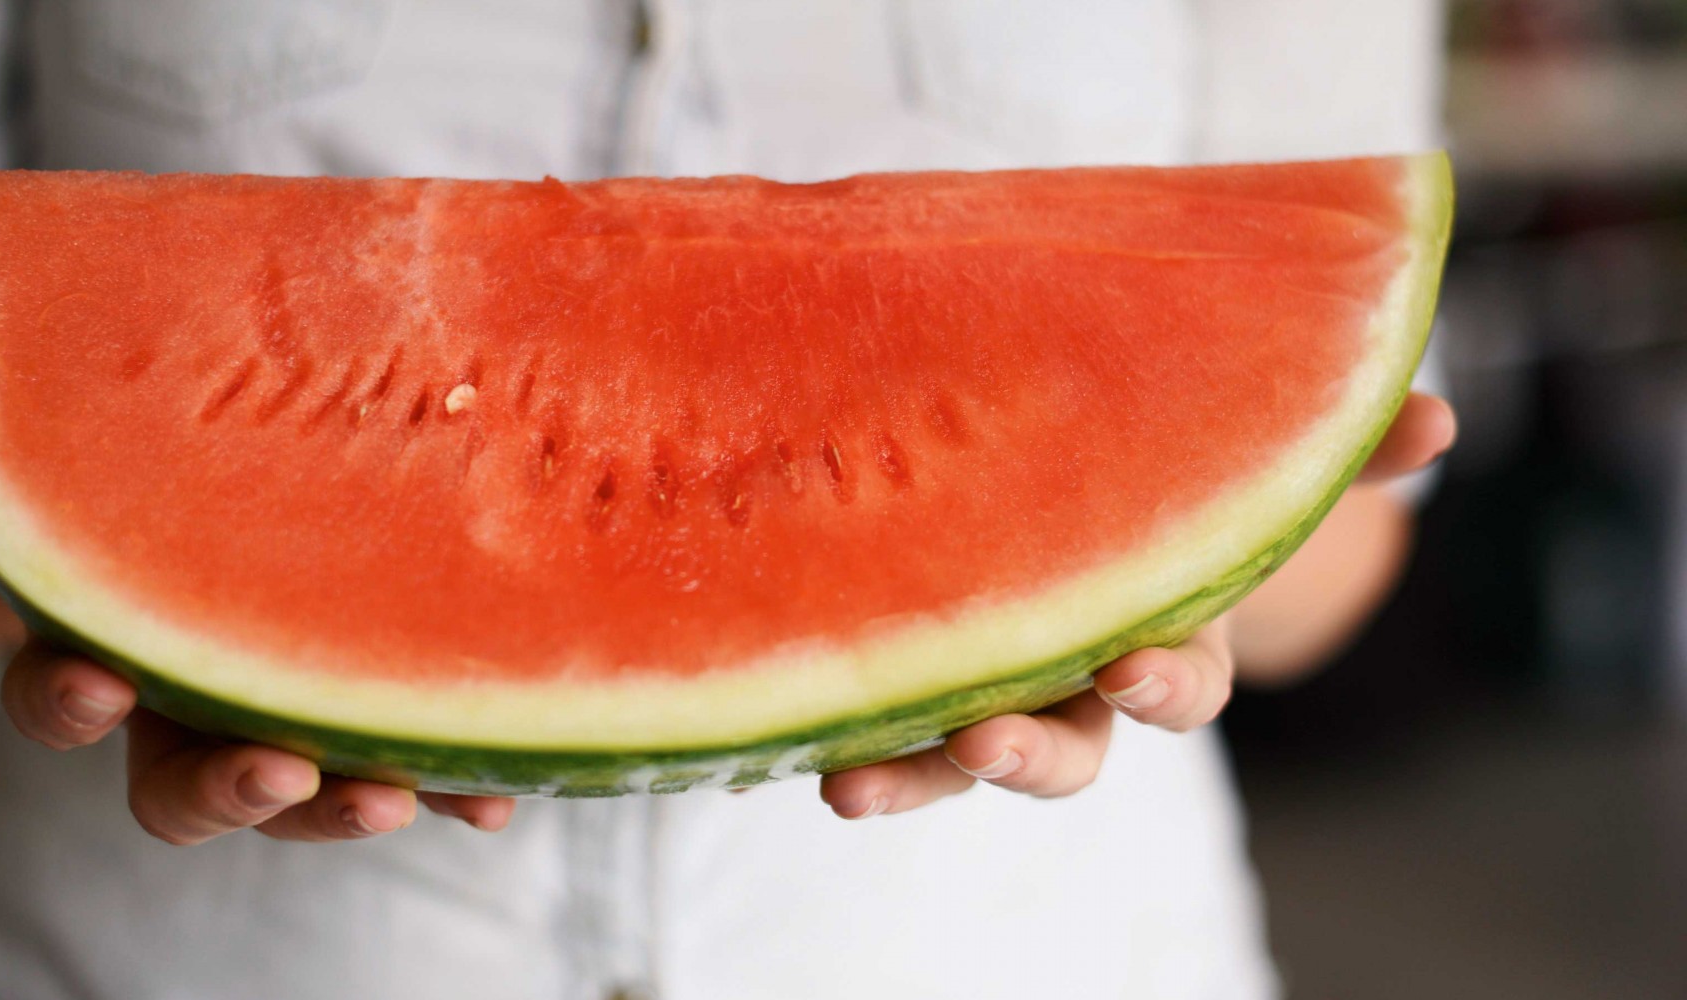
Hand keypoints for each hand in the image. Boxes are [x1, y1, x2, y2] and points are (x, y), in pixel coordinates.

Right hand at [0, 470, 516, 844]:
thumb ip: (25, 457)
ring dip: (343, 802)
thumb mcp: (97, 455)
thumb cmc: (149, 470)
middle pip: (181, 787)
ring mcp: (285, 722)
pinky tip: (497, 796)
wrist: (206, 491)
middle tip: (274, 767)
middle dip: (224, 788)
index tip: (94, 685)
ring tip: (394, 792)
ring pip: (302, 796)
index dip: (68, 701)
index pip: (63, 698)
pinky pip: (413, 765)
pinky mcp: (377, 721)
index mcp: (109, 648)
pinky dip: (453, 783)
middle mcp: (189, 711)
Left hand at [817, 391, 1456, 818]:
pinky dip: (835, 733)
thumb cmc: (1173, 486)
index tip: (1133, 667)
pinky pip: (867, 716)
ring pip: (949, 760)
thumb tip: (1439, 417)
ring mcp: (983, 689)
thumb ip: (1338, 445)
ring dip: (907, 779)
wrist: (1093, 500)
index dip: (1159, 686)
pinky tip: (785, 742)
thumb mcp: (1250, 463)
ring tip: (850, 789)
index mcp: (1158, 638)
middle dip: (1028, 757)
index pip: (1173, 686)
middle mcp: (1069, 686)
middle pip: (1060, 752)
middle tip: (984, 742)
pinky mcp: (901, 674)